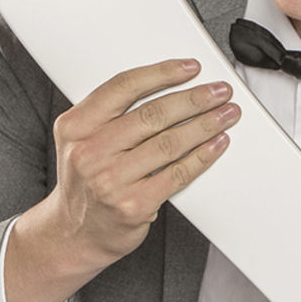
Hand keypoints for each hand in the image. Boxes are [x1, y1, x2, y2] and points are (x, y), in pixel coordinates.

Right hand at [5, 59, 238, 301]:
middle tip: (219, 92)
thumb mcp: (81, 140)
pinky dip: (203, 156)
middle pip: (154, 114)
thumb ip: (111, 113)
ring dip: (206, 125)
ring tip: (226, 115)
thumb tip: (168, 86)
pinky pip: (178, 174)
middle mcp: (90, 152)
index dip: (163, 73)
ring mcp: (111, 180)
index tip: (190, 68)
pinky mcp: (133, 205)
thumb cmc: (86, 181)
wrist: (74, 233)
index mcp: (76, 127)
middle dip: (195, 99)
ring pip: (170, 143)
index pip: (124, 87)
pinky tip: (216, 144)